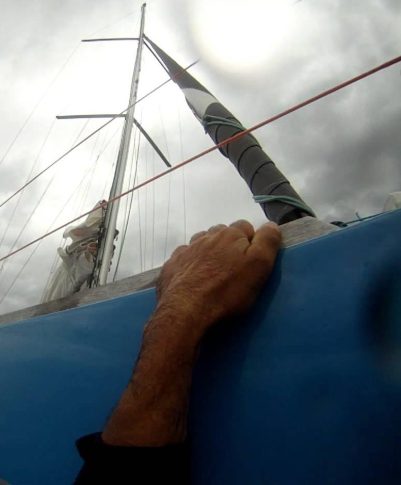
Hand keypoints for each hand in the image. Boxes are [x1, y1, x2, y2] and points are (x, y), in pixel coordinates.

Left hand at [156, 219, 280, 332]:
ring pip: (201, 244)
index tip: (252, 260)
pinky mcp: (171, 265)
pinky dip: (190, 264)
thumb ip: (267, 242)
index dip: (251, 241)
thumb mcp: (259, 266)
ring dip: (208, 253)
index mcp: (230, 235)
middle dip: (229, 246)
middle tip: (233, 269)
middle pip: (222, 234)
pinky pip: (184, 258)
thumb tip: (271, 225)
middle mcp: (206, 236)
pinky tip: (193, 279)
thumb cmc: (228, 290)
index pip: (245, 226)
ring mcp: (186, 250)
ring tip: (213, 274)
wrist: (186, 309)